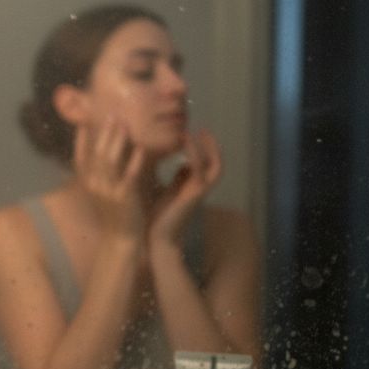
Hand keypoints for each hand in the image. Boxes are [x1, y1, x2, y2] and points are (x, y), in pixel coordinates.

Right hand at [73, 118, 146, 241]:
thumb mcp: (105, 193)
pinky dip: (135, 160)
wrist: (121, 240)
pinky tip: (142, 148)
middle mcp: (93, 186)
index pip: (79, 158)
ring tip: (125, 123)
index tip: (83, 121)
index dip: (80, 139)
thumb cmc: (117, 214)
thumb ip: (107, 174)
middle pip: (96, 153)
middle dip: (103, 132)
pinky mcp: (123, 197)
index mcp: (87, 184)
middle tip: (112, 113)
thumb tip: (113, 154)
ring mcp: (107, 191)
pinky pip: (129, 175)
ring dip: (117, 140)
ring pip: (109, 161)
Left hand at [148, 128, 220, 249]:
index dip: (200, 150)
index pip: (202, 165)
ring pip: (213, 165)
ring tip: (197, 131)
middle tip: (203, 129)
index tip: (190, 133)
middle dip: (212, 147)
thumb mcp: (160, 190)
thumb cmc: (154, 217)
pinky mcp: (193, 194)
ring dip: (207, 148)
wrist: (153, 238)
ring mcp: (198, 192)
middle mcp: (198, 189)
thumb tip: (161, 162)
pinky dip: (194, 154)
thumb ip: (165, 177)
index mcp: (190, 188)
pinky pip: (199, 170)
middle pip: (215, 164)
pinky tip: (186, 142)